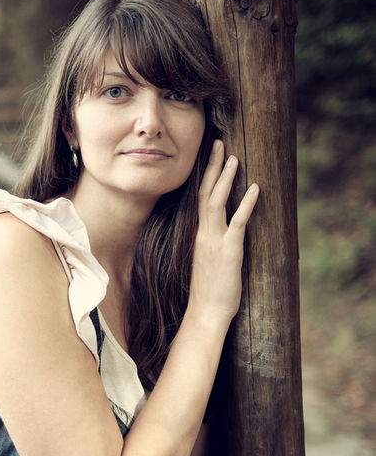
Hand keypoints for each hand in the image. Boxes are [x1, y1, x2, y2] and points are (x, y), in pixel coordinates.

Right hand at [188, 139, 258, 323]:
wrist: (206, 312)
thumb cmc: (208, 292)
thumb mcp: (208, 263)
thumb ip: (212, 245)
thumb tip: (220, 237)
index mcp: (199, 235)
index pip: (200, 199)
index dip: (205, 176)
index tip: (210, 156)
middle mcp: (203, 233)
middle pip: (205, 193)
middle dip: (212, 167)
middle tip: (218, 143)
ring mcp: (215, 240)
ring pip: (217, 202)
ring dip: (225, 178)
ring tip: (232, 157)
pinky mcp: (229, 250)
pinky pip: (238, 222)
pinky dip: (247, 204)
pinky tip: (255, 188)